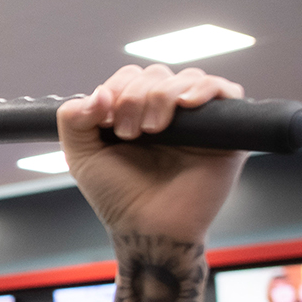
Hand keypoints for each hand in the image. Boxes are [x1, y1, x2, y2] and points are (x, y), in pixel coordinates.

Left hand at [58, 65, 246, 241]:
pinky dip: (206, 88)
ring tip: (153, 129)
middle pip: (156, 74)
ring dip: (163, 95)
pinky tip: (186, 103)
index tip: (107, 121)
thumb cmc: (117, 196)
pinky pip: (227, 92)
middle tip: (129, 132)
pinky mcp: (227, 134)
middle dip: (136, 96)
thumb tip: (99, 92)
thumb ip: (73, 119)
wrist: (147, 228)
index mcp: (135, 113)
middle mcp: (168, 113)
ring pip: (187, 79)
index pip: (130, 76)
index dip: (117, 89)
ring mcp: (198, 122)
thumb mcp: (81, 155)